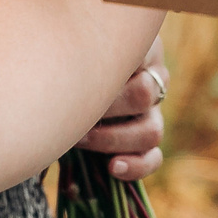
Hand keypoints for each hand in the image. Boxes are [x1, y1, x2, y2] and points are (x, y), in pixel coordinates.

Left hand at [77, 38, 166, 180]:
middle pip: (144, 95)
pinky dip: (136, 166)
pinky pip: (153, 158)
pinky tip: (112, 168)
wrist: (70, 84)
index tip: (80, 76)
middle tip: (75, 111)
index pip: (139, 56)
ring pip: (152, 131)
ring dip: (113, 138)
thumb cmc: (73, 59)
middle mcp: (153, 81)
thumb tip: (64, 65)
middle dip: (106, 107)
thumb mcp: (79, 49)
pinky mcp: (148, 143)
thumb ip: (81, 54)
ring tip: (81, 140)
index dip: (112, 71)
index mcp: (142, 50)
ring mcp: (153, 113)